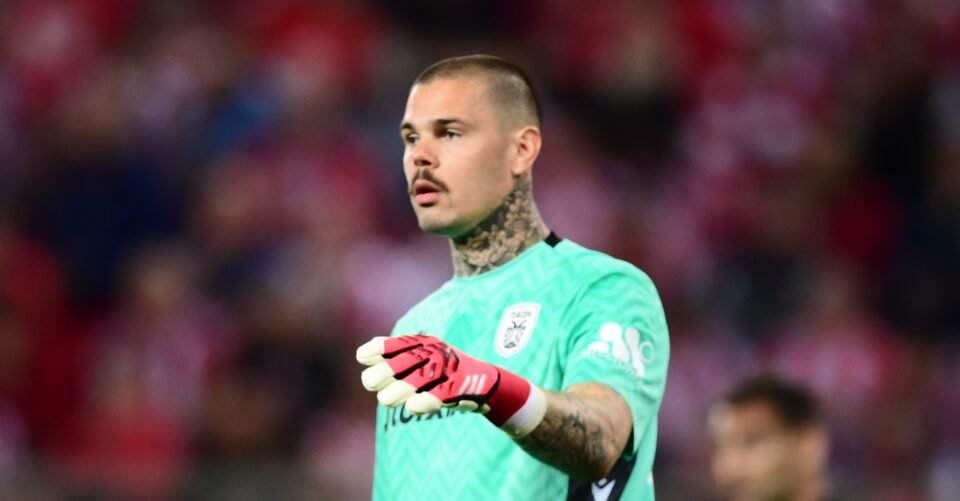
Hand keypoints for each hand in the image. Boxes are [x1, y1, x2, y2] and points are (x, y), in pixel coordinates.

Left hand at [357, 335, 546, 435]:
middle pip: (409, 360)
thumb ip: (397, 356)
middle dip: (387, 370)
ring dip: (401, 389)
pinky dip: (426, 401)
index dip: (380, 348)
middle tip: (369, 382)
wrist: (488, 384)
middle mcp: (438, 353)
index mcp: (427, 344)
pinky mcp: (460, 388)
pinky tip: (411, 408)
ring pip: (422, 379)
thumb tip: (364, 351)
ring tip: (384, 401)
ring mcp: (450, 370)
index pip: (400, 342)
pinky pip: (441, 395)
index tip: (361, 356)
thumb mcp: (424, 359)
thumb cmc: (447, 373)